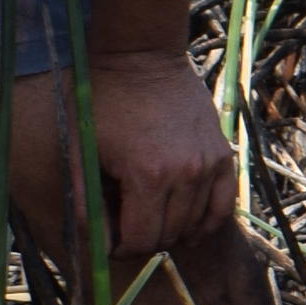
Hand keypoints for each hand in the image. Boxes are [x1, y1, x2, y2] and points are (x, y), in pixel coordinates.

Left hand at [83, 46, 241, 260]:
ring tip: (153, 219)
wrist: (140, 55)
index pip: (141, 239)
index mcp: (147, 175)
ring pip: (194, 223)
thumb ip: (86, 203)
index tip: (112, 242)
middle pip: (168, 234)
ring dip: (172, 230)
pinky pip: (223, 204)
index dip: (123, 248)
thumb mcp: (82, 151)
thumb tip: (95, 248)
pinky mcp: (223, 153)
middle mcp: (185, 174)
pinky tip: (192, 228)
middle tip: (128, 228)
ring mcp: (209, 164)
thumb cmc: (102, 100)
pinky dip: (208, 221)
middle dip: (145, 240)